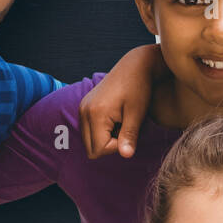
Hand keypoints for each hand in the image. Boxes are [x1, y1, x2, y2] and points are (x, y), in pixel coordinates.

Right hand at [78, 45, 161, 159]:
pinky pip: (89, 130)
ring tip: (121, 122)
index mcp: (95, 114)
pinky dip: (102, 130)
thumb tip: (126, 156)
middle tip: (125, 128)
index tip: (129, 131)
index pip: (99, 149)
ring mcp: (82, 108)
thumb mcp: (137, 114)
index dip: (117, 147)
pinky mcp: (85, 106)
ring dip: (106, 138)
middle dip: (110, 145)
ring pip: (89, 141)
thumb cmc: (139, 88)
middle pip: (91, 149)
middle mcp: (84, 111)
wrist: (135, 65)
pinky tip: (116, 118)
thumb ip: (129, 136)